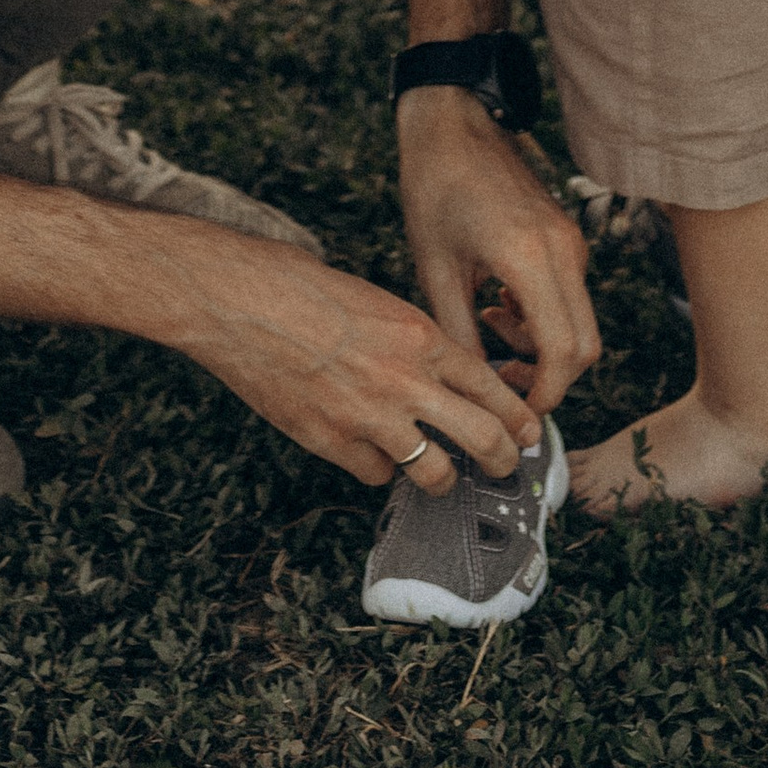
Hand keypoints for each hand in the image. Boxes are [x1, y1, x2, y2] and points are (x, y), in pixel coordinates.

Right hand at [165, 223, 537, 495]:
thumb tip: (442, 377)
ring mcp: (368, 418)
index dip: (518, 418)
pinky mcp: (331, 443)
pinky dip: (377, 469)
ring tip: (443, 478)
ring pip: (434, 474)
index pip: (492, 389)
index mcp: (420, 336)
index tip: (530, 433)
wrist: (238, 301)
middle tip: (507, 469)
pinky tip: (370, 452)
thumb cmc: (300, 287)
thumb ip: (413, 342)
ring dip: (443, 479)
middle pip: (483, 440)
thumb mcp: (376, 301)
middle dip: (504, 461)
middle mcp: (404, 381)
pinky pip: (375, 475)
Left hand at [396, 87, 599, 418]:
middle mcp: (563, 250)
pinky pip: (572, 295)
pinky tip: (499, 302)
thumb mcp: (435, 269)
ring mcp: (570, 240)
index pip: (563, 350)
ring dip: (542, 345)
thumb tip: (474, 388)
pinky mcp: (566, 235)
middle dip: (549, 377)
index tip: (518, 409)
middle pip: (585, 345)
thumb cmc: (434, 186)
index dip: (545, 392)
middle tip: (503, 378)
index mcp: (530, 258)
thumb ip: (459, 334)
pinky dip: (543, 317)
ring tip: (488, 327)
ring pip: (580, 322)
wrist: (451, 123)